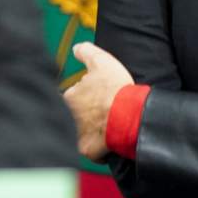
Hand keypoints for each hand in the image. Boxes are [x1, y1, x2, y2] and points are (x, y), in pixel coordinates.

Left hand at [62, 42, 134, 161]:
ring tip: (108, 124)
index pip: (72, 95)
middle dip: (86, 113)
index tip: (98, 96)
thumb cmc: (114, 88)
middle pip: (75, 114)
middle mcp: (69, 116)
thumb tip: (75, 48)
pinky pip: (90, 148)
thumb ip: (86, 51)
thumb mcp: (101, 61)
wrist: (129, 116)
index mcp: (70, 97)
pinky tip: (108, 140)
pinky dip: (97, 147)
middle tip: (104, 110)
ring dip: (92, 128)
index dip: (86, 94)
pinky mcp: (87, 149)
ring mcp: (77, 134)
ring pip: (82, 130)